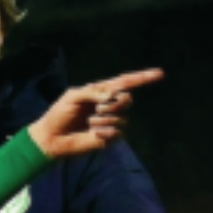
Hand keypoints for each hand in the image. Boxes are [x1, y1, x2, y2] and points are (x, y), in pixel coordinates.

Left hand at [27, 69, 163, 158]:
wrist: (53, 137)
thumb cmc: (60, 113)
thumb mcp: (73, 96)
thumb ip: (93, 92)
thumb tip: (112, 96)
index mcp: (102, 91)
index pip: (126, 82)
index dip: (143, 78)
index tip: (160, 74)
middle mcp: (109, 105)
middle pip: (127, 99)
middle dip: (114, 104)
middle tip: (97, 108)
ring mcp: (111, 122)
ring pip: (121, 118)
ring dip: (103, 120)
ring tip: (88, 123)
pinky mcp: (110, 137)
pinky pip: (117, 132)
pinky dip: (103, 131)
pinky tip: (92, 133)